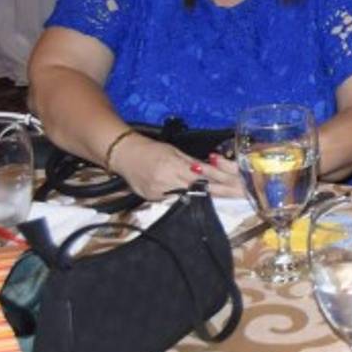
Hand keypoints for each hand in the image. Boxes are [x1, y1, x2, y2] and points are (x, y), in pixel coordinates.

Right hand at [112, 135, 242, 200]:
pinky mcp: (150, 198)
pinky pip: (169, 201)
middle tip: (222, 193)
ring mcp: (157, 192)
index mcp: (173, 166)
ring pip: (183, 198)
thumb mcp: (175, 151)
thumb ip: (193, 162)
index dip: (213, 183)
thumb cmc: (151, 150)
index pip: (200, 178)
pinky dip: (178, 198)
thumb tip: (210, 168)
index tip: (226, 185)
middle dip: (208, 191)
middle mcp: (165, 181)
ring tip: (207, 196)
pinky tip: (184, 196)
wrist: (125, 155)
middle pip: (193, 190)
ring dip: (195, 196)